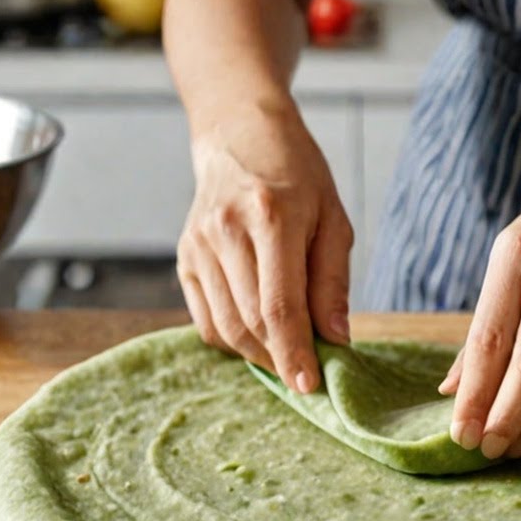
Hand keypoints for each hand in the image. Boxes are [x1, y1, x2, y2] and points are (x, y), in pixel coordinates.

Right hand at [177, 99, 352, 392]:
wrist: (239, 133)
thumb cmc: (297, 175)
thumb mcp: (333, 218)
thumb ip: (332, 281)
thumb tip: (336, 339)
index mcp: (270, 216)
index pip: (279, 306)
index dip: (294, 353)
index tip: (310, 386)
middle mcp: (226, 231)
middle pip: (251, 322)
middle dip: (281, 358)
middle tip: (308, 374)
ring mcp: (198, 245)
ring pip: (226, 327)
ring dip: (259, 354)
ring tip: (288, 356)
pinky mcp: (184, 256)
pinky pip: (206, 319)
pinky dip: (233, 339)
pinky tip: (259, 335)